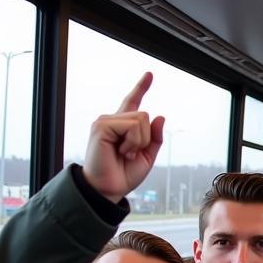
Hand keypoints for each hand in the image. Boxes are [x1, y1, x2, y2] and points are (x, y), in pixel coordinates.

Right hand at [84, 72, 165, 202]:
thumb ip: (154, 137)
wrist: (109, 188)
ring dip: (139, 141)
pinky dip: (133, 142)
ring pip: (141, 119)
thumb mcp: (147, 156)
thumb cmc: (124, 174)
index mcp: (124, 126)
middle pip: (145, 115)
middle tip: (130, 153)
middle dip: (145, 138)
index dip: (141, 87)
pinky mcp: (102, 125)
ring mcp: (105, 121)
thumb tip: (160, 116)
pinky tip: (120, 151)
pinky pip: (132, 126)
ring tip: (125, 153)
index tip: (149, 74)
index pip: (133, 102)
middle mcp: (113, 120)